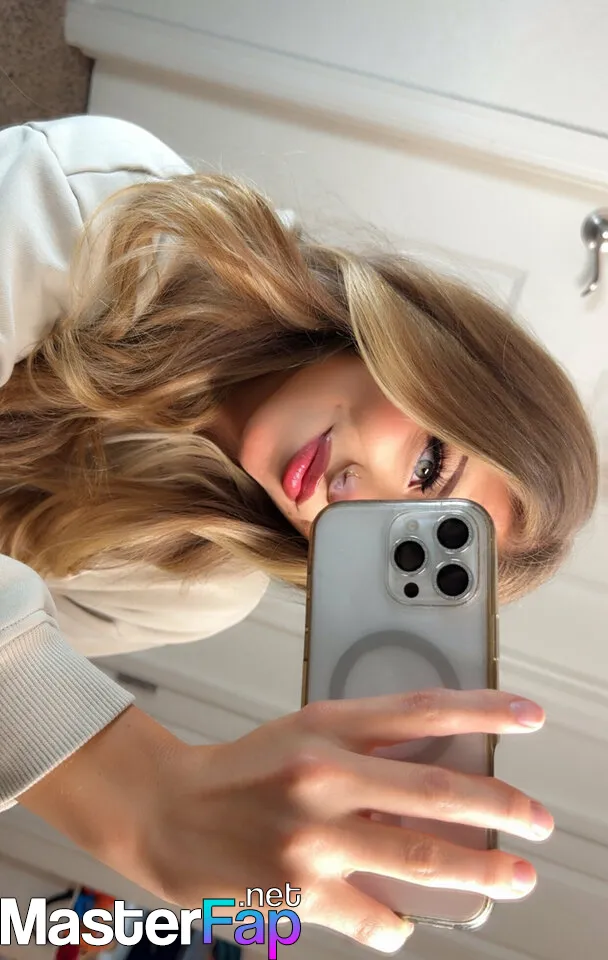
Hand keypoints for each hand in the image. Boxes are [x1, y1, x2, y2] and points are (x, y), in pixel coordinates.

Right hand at [21, 689, 551, 954]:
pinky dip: (400, 923)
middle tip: (537, 822)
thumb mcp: (305, 733)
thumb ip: (370, 743)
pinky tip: (404, 921)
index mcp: (328, 728)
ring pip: (421, 860)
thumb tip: (443, 761)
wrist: (167, 811)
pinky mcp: (301, 893)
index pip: (423, 711)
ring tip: (510, 878)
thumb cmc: (241, 770)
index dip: (485, 711)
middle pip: (438, 792)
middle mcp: (324, 776)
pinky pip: (376, 917)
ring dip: (480, 873)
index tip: (529, 717)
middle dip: (503, 810)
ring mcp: (314, 838)